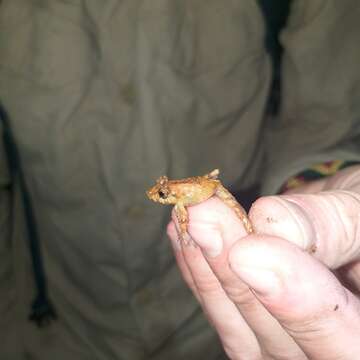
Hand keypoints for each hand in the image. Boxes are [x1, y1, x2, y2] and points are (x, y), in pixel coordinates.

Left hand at [167, 165, 359, 359]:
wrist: (344, 224)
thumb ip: (335, 224)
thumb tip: (272, 223)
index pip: (345, 341)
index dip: (296, 301)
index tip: (247, 252)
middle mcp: (329, 354)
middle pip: (281, 337)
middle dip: (233, 271)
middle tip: (201, 217)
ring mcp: (288, 350)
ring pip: (243, 331)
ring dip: (208, 270)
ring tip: (188, 218)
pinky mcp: (256, 334)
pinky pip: (225, 318)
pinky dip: (200, 276)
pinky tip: (182, 238)